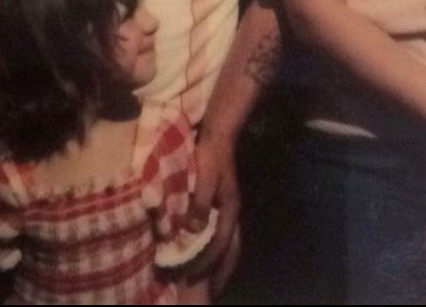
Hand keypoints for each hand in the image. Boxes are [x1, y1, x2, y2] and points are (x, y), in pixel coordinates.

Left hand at [184, 133, 240, 294]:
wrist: (218, 135)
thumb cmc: (210, 156)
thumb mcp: (204, 177)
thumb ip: (200, 203)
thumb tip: (193, 230)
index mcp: (229, 209)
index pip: (220, 245)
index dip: (207, 263)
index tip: (192, 278)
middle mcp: (232, 212)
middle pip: (231, 249)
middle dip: (222, 271)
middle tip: (212, 292)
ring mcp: (229, 207)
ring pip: (230, 242)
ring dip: (221, 261)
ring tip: (211, 278)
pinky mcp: (223, 202)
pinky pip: (223, 232)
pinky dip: (218, 247)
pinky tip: (206, 250)